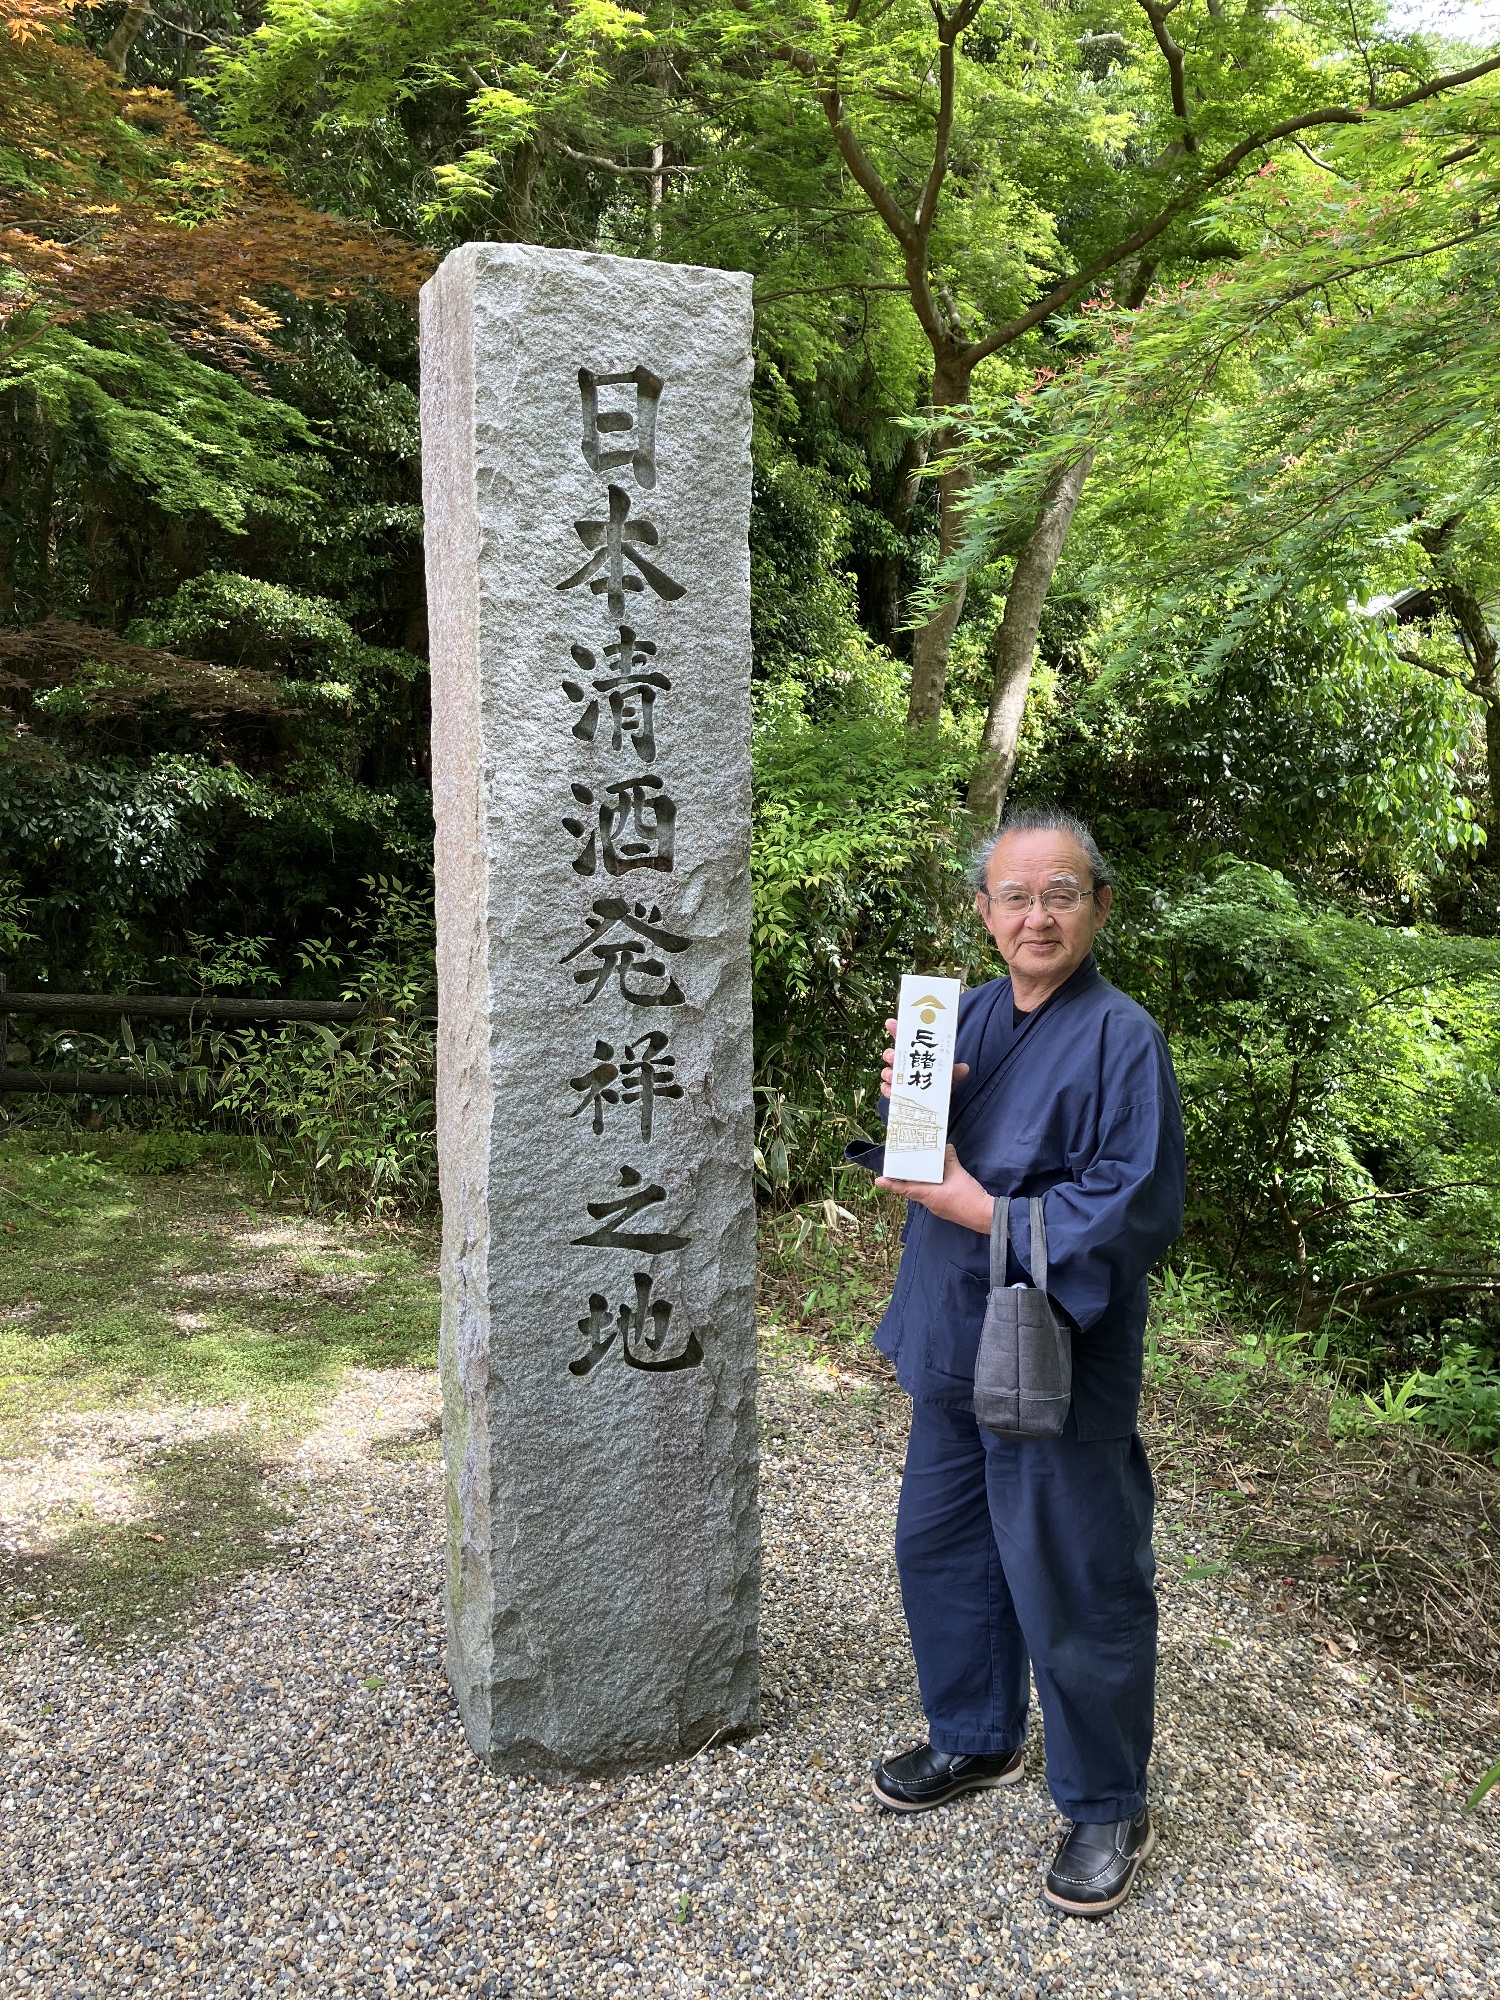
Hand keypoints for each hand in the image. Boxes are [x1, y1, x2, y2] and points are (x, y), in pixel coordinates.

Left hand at [877, 1143, 994, 1232]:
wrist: (986, 1216)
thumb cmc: (968, 1197)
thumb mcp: (959, 1174)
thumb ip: (950, 1160)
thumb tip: (947, 1147)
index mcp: (928, 1195)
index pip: (904, 1188)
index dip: (891, 1184)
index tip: (879, 1181)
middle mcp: (929, 1203)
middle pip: (912, 1190)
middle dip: (904, 1181)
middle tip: (897, 1171)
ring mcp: (938, 1207)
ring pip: (923, 1194)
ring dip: (918, 1184)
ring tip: (915, 1172)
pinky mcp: (946, 1208)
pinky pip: (933, 1196)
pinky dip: (930, 1188)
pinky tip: (937, 1180)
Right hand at [880, 1016, 968, 1099]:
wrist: (939, 1102)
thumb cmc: (943, 1082)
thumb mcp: (950, 1074)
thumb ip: (955, 1071)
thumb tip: (964, 1068)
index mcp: (917, 1054)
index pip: (904, 1039)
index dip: (896, 1029)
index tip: (890, 1023)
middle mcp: (905, 1064)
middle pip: (891, 1054)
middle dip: (891, 1054)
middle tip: (894, 1057)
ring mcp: (898, 1078)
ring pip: (887, 1072)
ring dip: (888, 1073)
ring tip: (893, 1076)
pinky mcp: (895, 1093)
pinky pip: (886, 1089)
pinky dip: (887, 1090)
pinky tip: (890, 1090)